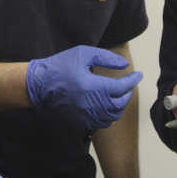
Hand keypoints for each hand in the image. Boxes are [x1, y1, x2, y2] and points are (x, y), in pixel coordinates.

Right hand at [27, 45, 142, 130]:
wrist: (38, 85)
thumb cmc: (59, 66)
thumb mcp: (82, 54)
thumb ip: (106, 58)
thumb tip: (125, 66)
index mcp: (92, 86)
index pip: (121, 87)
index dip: (132, 81)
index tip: (138, 75)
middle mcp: (90, 103)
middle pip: (119, 104)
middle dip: (127, 94)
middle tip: (128, 85)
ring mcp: (85, 115)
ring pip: (112, 116)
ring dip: (120, 105)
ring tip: (120, 95)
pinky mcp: (79, 121)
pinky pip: (101, 123)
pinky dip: (109, 115)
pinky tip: (108, 106)